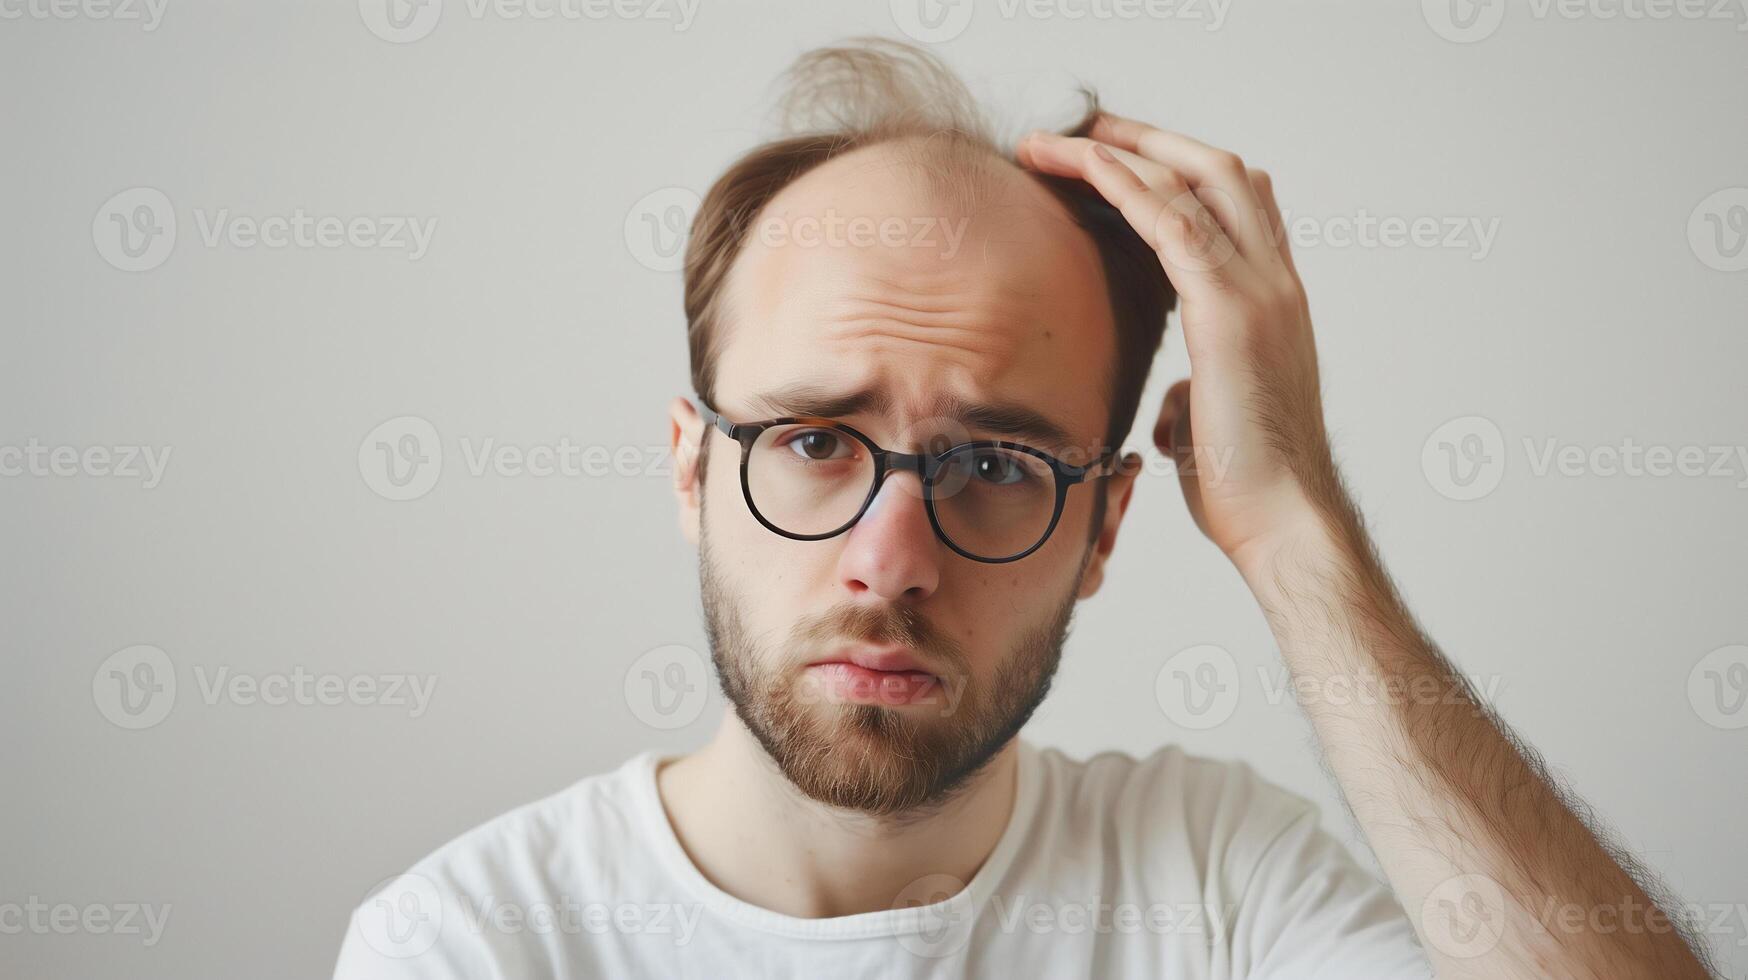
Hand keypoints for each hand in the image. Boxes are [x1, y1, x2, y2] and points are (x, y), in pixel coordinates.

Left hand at [1018, 114, 1337, 571]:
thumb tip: (1171, 408)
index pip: (1235, 207)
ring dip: (1122, 150)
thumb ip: (1193, 397)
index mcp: (1273, 305)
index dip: (1178, 174)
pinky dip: (1124, 183)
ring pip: (1193, 180)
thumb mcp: (1210, 425)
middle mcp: (1274, 282)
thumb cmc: (1247, 487)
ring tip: (1060, 138)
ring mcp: (1258, 289)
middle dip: (1148, 142)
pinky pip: (1171, 221)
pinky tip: (1083, 164)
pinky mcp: (1229, 309)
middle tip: (1086, 127)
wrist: (1282, 520)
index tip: (1122, 162)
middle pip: (1216, 172)